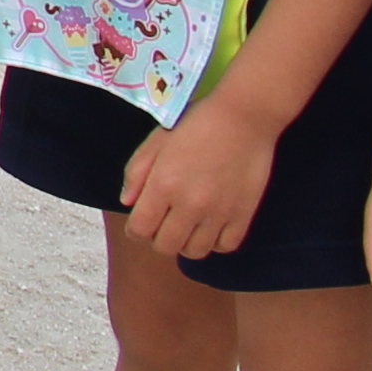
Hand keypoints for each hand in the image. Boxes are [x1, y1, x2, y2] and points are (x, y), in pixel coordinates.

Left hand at [119, 96, 279, 263]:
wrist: (243, 118)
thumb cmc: (195, 125)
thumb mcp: (155, 142)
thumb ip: (135, 174)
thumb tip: (128, 203)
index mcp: (163, 185)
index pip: (139, 230)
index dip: (136, 230)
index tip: (142, 221)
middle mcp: (189, 204)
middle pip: (165, 247)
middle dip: (159, 238)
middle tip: (164, 223)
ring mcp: (218, 212)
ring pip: (195, 252)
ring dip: (186, 242)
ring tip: (187, 225)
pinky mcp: (243, 215)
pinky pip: (225, 247)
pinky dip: (215, 242)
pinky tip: (211, 226)